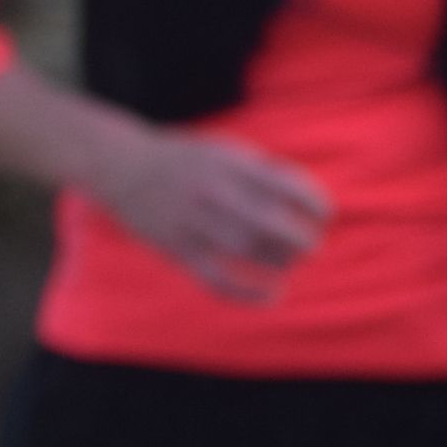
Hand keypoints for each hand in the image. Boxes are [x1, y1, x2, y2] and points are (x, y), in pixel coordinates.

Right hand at [85, 126, 330, 302]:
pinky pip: (217, 279)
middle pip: (271, 223)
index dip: (315, 204)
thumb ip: (261, 172)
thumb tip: (307, 202)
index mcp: (228, 163)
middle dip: (302, 240)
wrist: (121, 167)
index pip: (286, 186)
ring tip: (288, 262)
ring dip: (280, 262)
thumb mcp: (223, 151)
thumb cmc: (184, 160)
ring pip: (249, 251)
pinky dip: (248, 294)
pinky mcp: (177, 249)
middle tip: (310, 245)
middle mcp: (211, 192)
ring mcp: (192, 222)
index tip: (325, 215)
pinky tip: (272, 295)